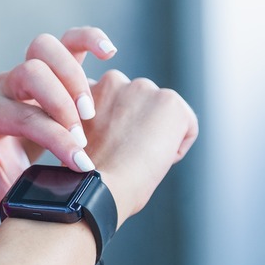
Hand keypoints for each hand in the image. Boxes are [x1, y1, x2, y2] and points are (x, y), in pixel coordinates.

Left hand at [0, 27, 117, 204]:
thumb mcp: (3, 189)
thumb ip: (21, 198)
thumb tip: (48, 212)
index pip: (22, 118)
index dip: (55, 140)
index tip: (82, 165)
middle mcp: (3, 87)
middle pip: (31, 74)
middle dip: (62, 105)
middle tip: (83, 135)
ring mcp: (24, 71)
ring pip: (45, 50)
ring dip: (74, 76)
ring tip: (92, 108)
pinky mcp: (48, 65)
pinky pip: (67, 41)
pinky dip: (89, 40)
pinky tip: (109, 52)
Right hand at [84, 71, 197, 225]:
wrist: (98, 184)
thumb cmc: (83, 173)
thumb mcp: (78, 135)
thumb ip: (91, 119)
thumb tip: (109, 126)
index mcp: (88, 87)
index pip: (112, 102)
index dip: (112, 129)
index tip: (107, 149)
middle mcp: (116, 80)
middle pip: (139, 104)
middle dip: (137, 125)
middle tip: (125, 153)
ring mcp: (144, 88)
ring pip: (162, 114)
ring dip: (156, 133)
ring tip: (139, 157)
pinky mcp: (170, 102)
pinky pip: (186, 126)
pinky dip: (176, 147)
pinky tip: (156, 159)